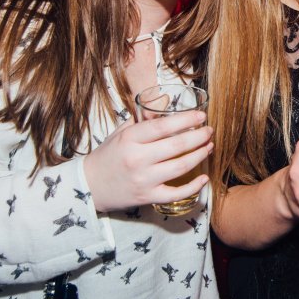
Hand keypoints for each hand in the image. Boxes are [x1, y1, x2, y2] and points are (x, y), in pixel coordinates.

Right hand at [83, 112, 213, 212]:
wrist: (89, 186)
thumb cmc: (108, 156)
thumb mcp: (120, 133)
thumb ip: (142, 119)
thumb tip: (165, 101)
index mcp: (130, 139)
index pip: (163, 126)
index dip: (186, 120)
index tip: (201, 117)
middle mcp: (137, 159)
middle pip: (177, 145)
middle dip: (199, 137)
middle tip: (209, 131)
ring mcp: (144, 179)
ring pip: (181, 167)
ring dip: (200, 155)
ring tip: (209, 147)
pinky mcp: (148, 197)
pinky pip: (176, 193)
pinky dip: (193, 187)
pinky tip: (204, 178)